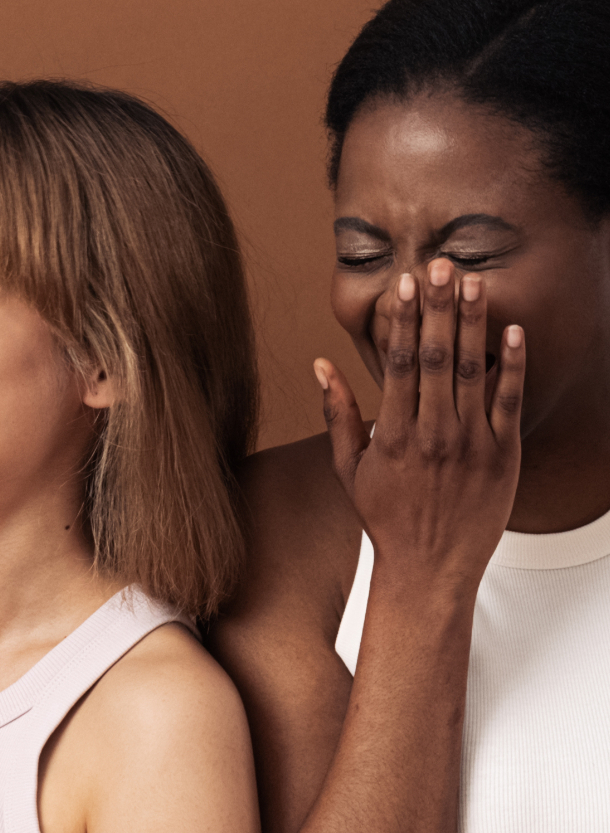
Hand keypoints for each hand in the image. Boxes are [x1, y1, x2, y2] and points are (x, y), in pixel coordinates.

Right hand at [318, 262, 523, 594]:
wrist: (430, 567)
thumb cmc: (386, 517)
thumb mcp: (350, 468)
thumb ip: (339, 414)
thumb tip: (321, 366)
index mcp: (392, 436)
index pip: (397, 365)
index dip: (402, 320)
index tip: (405, 285)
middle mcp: (432, 435)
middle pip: (435, 358)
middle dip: (438, 308)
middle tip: (442, 265)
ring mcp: (471, 444)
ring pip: (472, 371)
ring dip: (474, 324)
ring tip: (475, 283)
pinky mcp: (503, 455)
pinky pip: (509, 401)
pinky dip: (512, 365)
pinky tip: (512, 331)